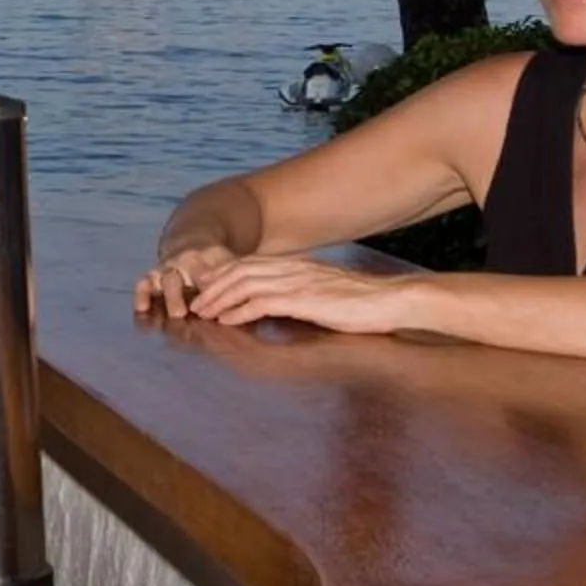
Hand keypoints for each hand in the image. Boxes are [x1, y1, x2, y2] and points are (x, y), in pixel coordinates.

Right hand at [133, 237, 239, 317]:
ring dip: (173, 296)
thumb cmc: (217, 264)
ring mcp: (168, 267)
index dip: (219, 290)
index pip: (214, 274)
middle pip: (191, 274)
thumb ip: (242, 286)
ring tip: (179, 314)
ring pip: (167, 279)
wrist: (191, 244)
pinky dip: (142, 294)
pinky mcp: (153, 274)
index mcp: (210, 256)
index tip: (227, 306)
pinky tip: (143, 308)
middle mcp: (186, 260)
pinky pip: (143, 282)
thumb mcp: (232, 266)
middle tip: (203, 311)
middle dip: (197, 292)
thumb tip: (257, 309)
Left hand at [183, 253, 422, 336]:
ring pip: (244, 284)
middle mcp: (292, 268)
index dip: (223, 276)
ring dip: (219, 299)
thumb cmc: (361, 303)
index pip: (249, 264)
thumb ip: (298, 295)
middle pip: (239, 271)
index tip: (205, 289)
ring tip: (202, 313)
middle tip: (194, 303)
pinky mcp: (303, 299)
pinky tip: (226, 320)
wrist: (390, 301)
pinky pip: (261, 302)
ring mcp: (296, 282)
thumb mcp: (322, 294)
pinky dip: (239, 310)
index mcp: (296, 265)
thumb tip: (275, 306)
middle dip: (212, 287)